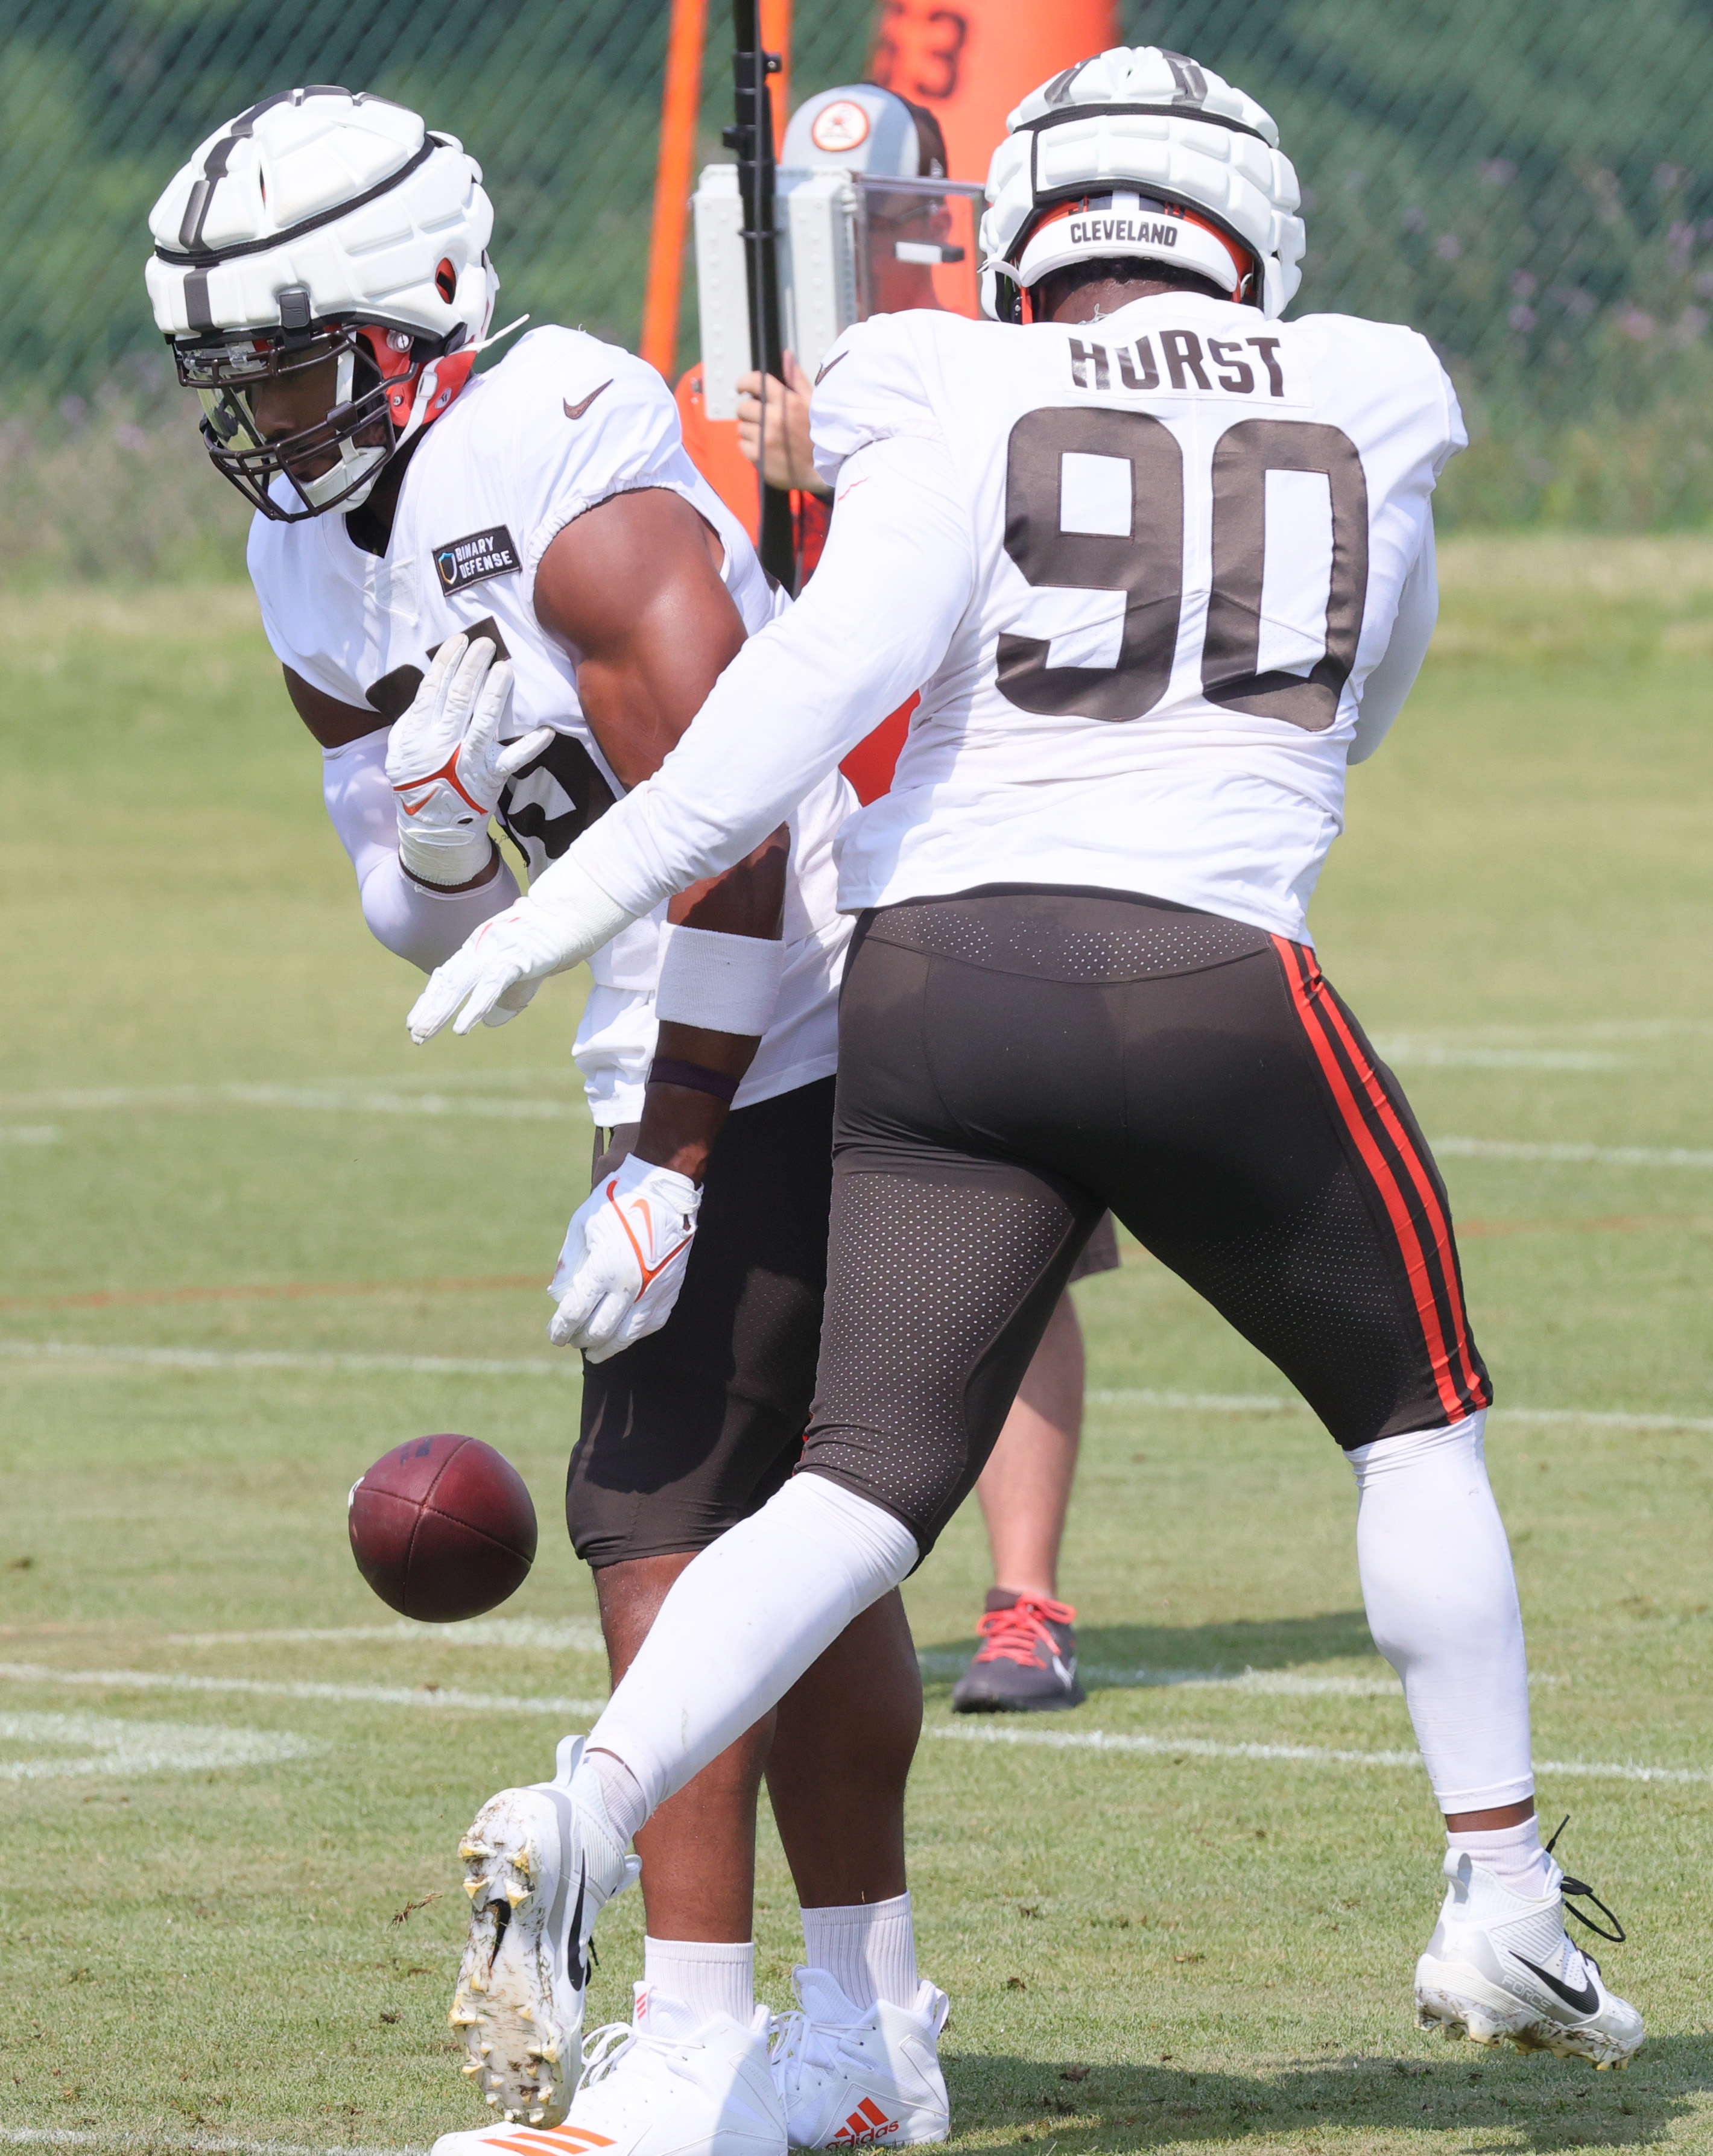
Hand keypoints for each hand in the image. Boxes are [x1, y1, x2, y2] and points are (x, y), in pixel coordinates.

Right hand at [386, 633, 552, 884]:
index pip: (433, 688)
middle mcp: (443, 744)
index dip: (447, 662)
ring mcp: (468, 760)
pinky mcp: (491, 777)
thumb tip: (430, 685)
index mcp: (418, 732)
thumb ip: (412, 719)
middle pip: (459, 697)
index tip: (459, 641)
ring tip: (506, 667)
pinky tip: (546, 731)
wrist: (432, 827)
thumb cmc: (417, 781)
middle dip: (473, 666)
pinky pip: (513, 759)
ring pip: (484, 720)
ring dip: (495, 692)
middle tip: (486, 643)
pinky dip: (530, 746)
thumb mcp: (400, 748)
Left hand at [407, 855, 637, 1041]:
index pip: (447, 976)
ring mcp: (495, 951)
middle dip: (429, 1010)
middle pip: (447, 982)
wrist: (570, 914)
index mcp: (479, 947)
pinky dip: (473, 1008)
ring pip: (459, 985)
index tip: (415, 1020)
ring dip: (440, 1012)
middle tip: (415, 1035)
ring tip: (424, 1034)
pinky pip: (489, 987)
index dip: (430, 999)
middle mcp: (480, 947)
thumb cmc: (549, 941)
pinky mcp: (514, 957)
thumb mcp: (522, 974)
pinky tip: (462, 1028)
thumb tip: (489, 1023)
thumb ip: (506, 997)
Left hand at [548, 1154, 700, 1360]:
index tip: (554, 1336)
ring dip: (608, 1346)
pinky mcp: (669, 1290)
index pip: (575, 1312)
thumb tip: (558, 1295)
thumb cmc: (616, 1203)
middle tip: (572, 1340)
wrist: (663, 1190)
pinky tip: (623, 1335)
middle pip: (599, 1330)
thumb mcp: (581, 1227)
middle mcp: (629, 1286)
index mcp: (603, 1268)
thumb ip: (568, 1263)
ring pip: (627, 1334)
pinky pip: (650, 1324)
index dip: (561, 1329)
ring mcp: (653, 1291)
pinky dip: (633, 1334)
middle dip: (581, 1339)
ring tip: (596, 1351)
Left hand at [735, 350, 829, 496]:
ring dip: (750, 431)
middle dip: (749, 412)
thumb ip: (796, 378)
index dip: (744, 383)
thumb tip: (785, 355)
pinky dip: (750, 448)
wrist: (825, 470)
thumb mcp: (812, 402)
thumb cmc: (820, 435)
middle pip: (743, 407)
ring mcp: (765, 439)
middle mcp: (773, 418)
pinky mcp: (759, 457)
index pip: (755, 382)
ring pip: (742, 428)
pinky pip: (743, 446)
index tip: (741, 388)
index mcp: (786, 401)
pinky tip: (765, 449)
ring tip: (767, 437)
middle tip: (761, 419)